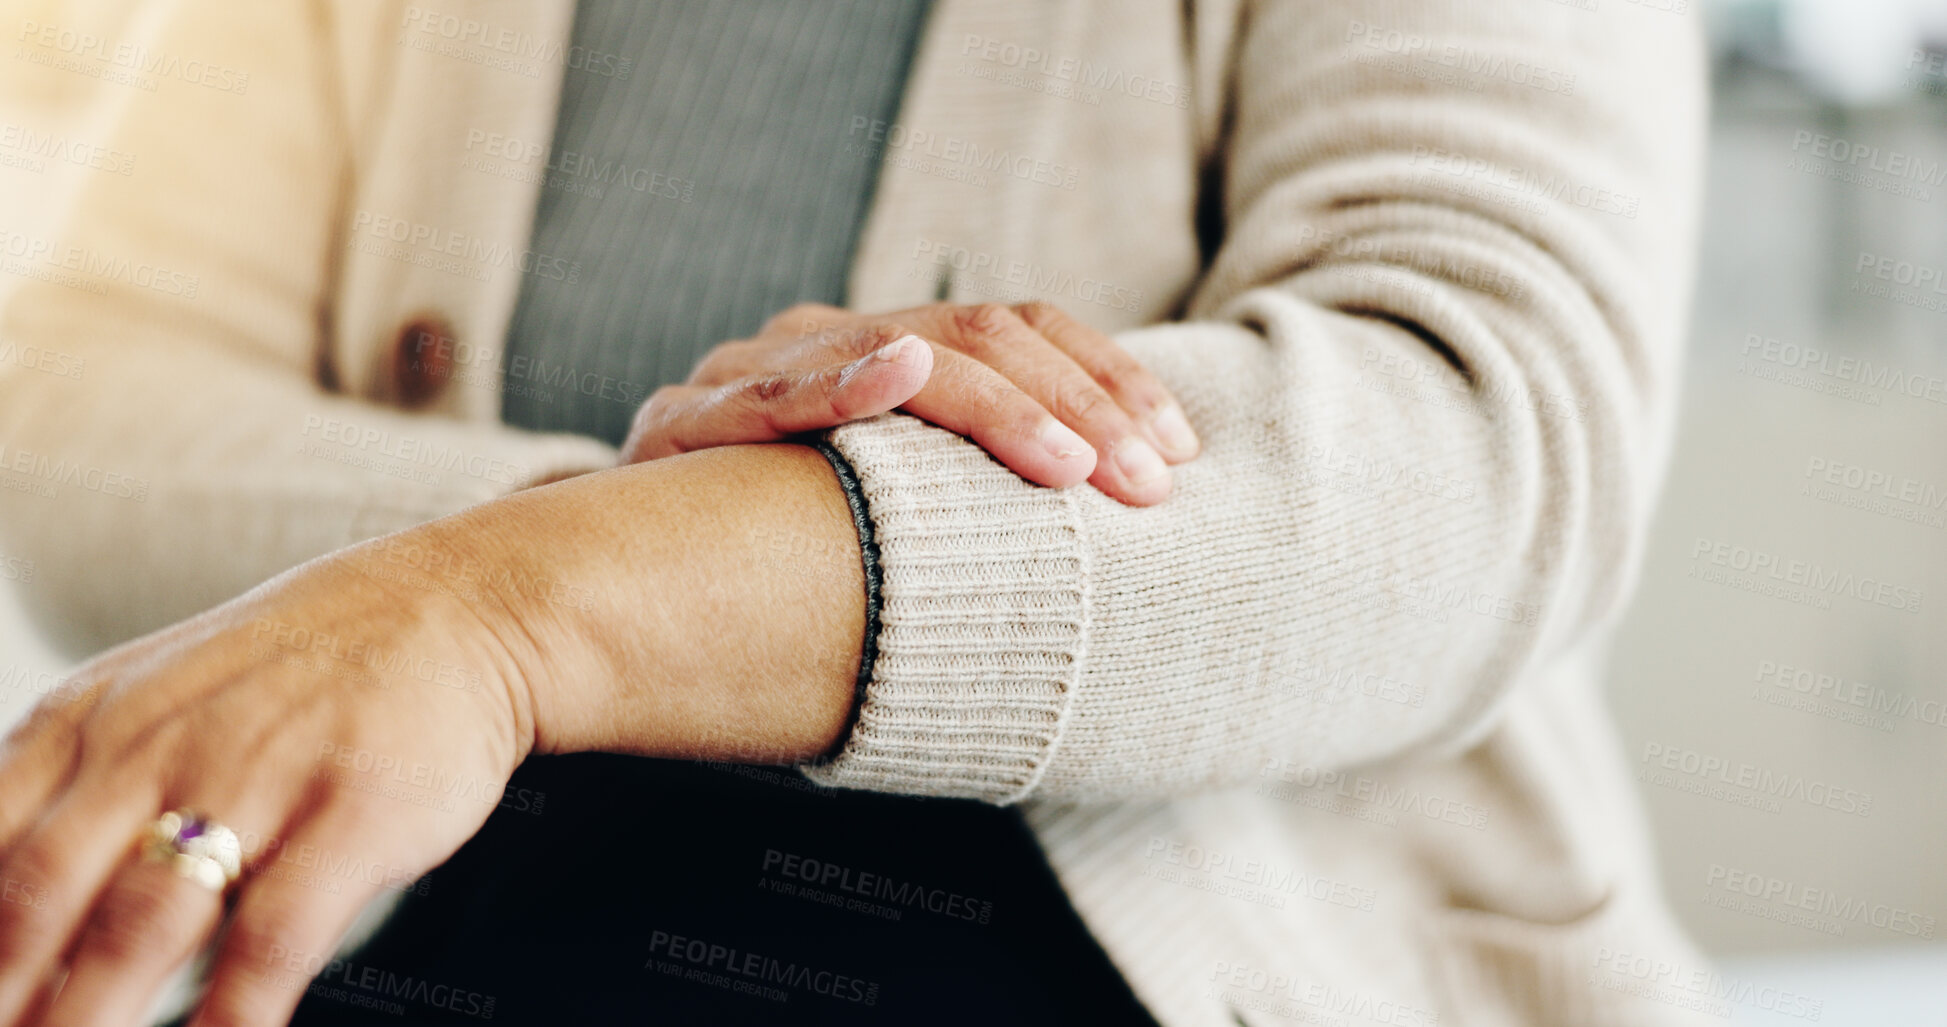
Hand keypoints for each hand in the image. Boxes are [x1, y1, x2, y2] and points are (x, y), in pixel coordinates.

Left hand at [0, 531, 535, 1026]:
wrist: (459, 607)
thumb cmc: (304, 670)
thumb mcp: (154, 699)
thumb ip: (74, 798)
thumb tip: (12, 930)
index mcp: (90, 721)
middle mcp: (159, 744)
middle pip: (39, 895)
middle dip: (7, 993)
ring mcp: (260, 776)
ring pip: (141, 923)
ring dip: (90, 1017)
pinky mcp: (355, 812)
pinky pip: (275, 934)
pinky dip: (233, 1013)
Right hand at [620, 301, 1200, 504]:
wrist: (611, 569)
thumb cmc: (777, 536)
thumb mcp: (894, 502)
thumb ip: (974, 489)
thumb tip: (1119, 510)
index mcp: (892, 347)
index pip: (1023, 327)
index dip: (1108, 376)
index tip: (1181, 449)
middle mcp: (834, 338)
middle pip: (982, 335)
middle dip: (1079, 407)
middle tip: (1147, 484)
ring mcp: (762, 371)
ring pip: (900, 355)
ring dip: (998, 408)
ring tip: (1069, 459)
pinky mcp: (690, 423)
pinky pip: (772, 397)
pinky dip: (843, 383)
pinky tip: (898, 375)